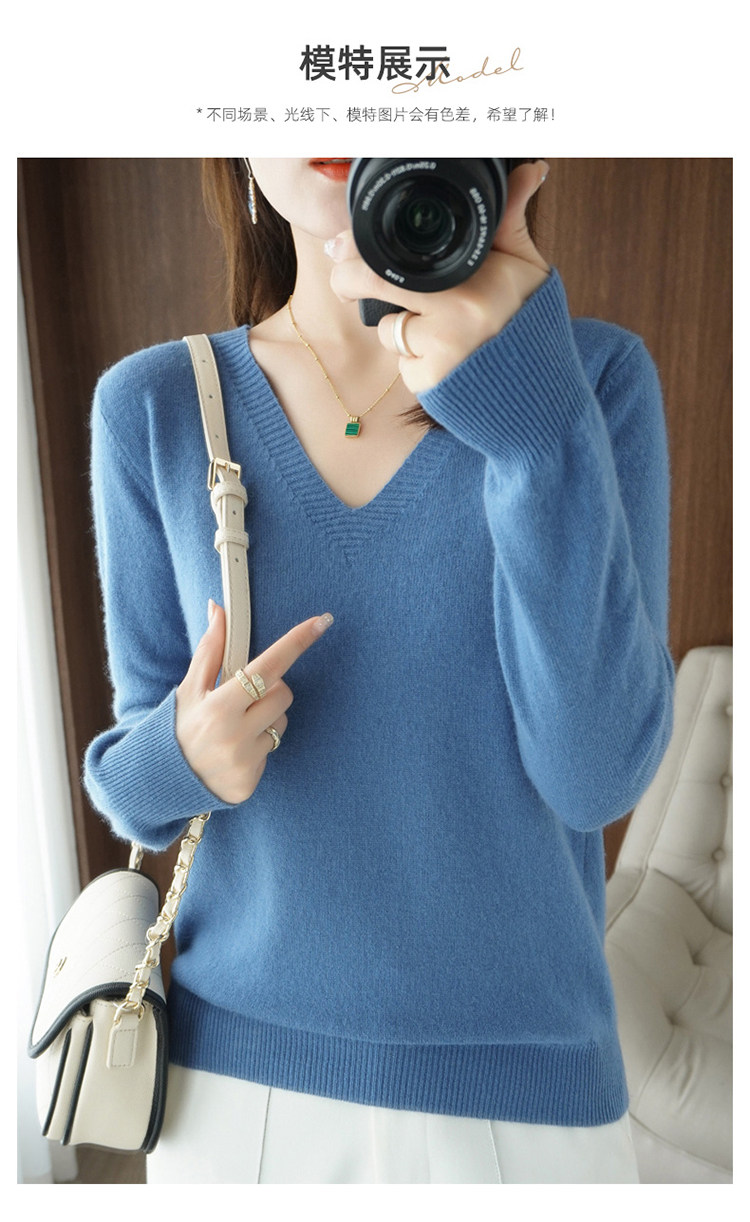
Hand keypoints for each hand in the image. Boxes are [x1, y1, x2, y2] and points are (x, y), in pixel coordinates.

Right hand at [175, 601, 333, 804]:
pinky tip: (235, 752)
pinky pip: (272, 750)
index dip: (296, 642)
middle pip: (283, 693)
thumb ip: (210, 649)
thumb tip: (218, 609)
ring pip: (281, 722)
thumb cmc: (180, 725)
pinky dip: (258, 746)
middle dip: (269, 690)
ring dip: (266, 719)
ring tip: (236, 728)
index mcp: (220, 705)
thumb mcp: (190, 687)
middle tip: (243, 699)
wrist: (163, 781)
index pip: (268, 666)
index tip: (322, 621)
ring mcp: (244, 761)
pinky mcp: (249, 783)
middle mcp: (235, 734)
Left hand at [327, 161, 549, 394]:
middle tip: (347, 285)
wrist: (541, 383)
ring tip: (439, 330)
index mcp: (472, 279)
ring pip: (388, 330)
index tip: (338, 248)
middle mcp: (455, 314)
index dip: (357, 253)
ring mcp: (439, 352)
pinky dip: (415, 363)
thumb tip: (530, 170)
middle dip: (351, 283)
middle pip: (373, 288)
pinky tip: (442, 360)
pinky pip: (402, 366)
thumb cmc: (529, 318)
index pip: (394, 259)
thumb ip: (510, 220)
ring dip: (400, 329)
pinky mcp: (430, 383)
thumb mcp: (524, 264)